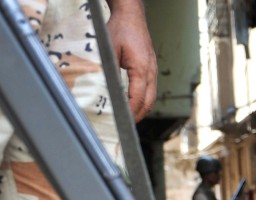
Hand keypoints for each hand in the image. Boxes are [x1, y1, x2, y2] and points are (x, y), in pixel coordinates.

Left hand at [106, 1, 156, 120]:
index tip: (122, 122)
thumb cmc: (120, 29)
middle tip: (125, 126)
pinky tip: (134, 103)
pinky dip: (143, 100)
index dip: (130, 113)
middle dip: (138, 116)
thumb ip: (107, 71)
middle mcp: (151, 72)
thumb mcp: (108, 50)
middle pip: (149, 102)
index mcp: (142, 69)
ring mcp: (153, 71)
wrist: (132, 16)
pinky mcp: (151, 69)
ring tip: (130, 119)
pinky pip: (151, 90)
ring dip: (142, 109)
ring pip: (152, 98)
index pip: (138, 98)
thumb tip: (102, 90)